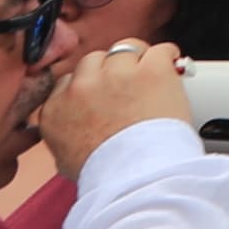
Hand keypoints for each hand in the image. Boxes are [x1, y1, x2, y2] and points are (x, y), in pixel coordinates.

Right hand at [41, 39, 194, 168]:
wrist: (135, 178)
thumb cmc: (106, 175)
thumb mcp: (65, 159)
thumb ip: (63, 135)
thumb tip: (72, 129)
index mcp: (56, 109)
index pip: (69, 79)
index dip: (91, 83)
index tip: (105, 91)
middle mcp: (81, 86)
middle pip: (97, 59)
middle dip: (113, 69)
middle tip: (131, 85)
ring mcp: (116, 74)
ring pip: (127, 49)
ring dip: (140, 62)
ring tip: (153, 80)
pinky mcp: (149, 70)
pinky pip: (161, 51)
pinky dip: (169, 60)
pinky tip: (173, 71)